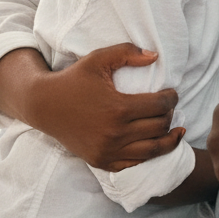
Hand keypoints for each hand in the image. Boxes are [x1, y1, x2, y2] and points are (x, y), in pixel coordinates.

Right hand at [22, 44, 181, 170]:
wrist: (44, 105)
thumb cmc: (73, 79)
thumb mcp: (98, 58)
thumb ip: (128, 52)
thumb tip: (155, 57)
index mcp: (118, 108)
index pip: (160, 106)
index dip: (172, 98)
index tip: (172, 93)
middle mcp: (115, 134)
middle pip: (160, 127)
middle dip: (169, 115)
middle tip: (169, 107)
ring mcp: (108, 151)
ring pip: (152, 150)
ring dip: (167, 139)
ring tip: (175, 129)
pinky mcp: (101, 161)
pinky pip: (134, 164)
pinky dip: (149, 156)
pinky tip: (156, 145)